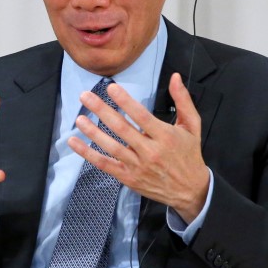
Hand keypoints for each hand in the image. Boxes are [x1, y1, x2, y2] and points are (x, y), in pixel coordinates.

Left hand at [69, 73, 209, 222]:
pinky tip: (75, 143)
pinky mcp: (128, 178)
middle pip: (122, 129)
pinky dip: (88, 154)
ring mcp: (137, 166)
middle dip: (102, 110)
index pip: (141, 116)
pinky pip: (105, 165)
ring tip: (80, 118)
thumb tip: (175, 76)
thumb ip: (183, 100)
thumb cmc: (189, 154)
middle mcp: (150, 151)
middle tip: (86, 97)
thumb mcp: (192, 125)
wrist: (190, 190)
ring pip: (111, 147)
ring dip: (93, 132)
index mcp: (165, 136)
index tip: (111, 88)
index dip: (125, 101)